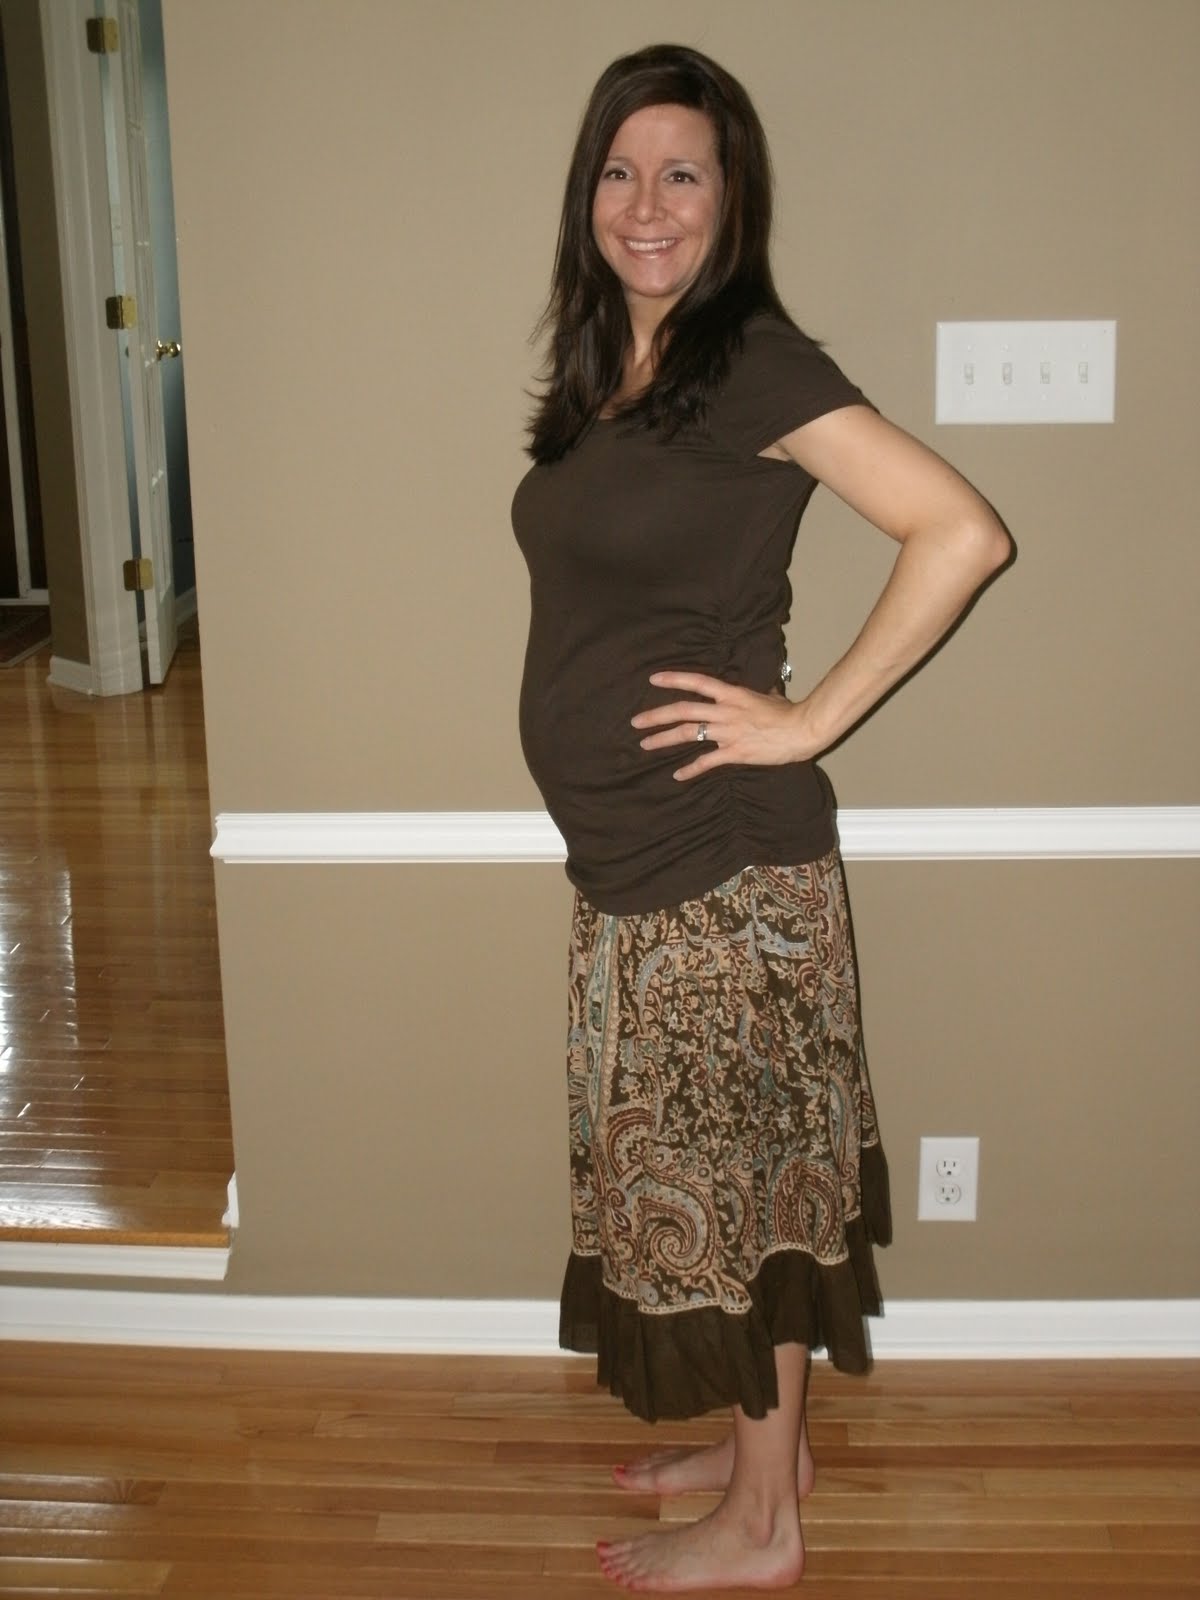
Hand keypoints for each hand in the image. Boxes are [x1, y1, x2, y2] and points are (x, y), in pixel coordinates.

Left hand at [632, 671, 821, 780]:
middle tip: (636, 721)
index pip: (697, 682)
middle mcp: (725, 711)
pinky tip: (677, 775)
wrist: (801, 730)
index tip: (654, 679)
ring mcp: (727, 732)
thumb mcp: (768, 695)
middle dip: (656, 716)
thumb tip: (761, 690)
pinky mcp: (734, 753)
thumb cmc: (788, 712)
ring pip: (688, 733)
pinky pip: (706, 762)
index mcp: (732, 694)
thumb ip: (755, 693)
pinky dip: (690, 769)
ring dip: (663, 740)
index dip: (674, 679)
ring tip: (646, 744)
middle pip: (683, 710)